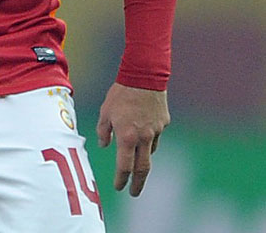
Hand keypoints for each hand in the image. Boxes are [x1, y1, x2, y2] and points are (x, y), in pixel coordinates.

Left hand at [96, 82, 169, 196]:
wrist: (144, 76)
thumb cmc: (121, 93)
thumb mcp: (105, 111)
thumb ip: (103, 131)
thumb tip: (104, 145)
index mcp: (127, 137)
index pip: (124, 166)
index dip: (121, 179)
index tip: (118, 186)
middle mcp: (143, 138)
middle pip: (142, 169)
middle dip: (138, 183)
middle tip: (134, 193)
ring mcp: (156, 131)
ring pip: (150, 151)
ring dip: (143, 158)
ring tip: (137, 159)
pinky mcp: (164, 123)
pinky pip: (156, 135)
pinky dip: (150, 139)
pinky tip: (145, 132)